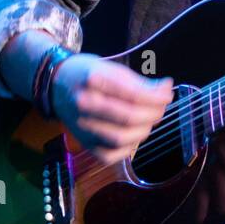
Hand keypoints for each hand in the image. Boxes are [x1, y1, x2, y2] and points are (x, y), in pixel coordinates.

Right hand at [51, 54, 173, 164]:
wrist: (56, 85)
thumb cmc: (88, 74)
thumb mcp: (112, 69)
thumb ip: (140, 82)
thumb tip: (166, 90)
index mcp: (92, 80)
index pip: (132, 94)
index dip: (155, 97)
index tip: (168, 93)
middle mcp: (84, 104)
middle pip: (128, 117)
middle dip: (153, 113)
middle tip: (162, 106)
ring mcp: (81, 126)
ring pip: (121, 138)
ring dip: (144, 130)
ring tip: (150, 119)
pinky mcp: (83, 143)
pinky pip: (110, 155)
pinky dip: (129, 147)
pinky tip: (134, 134)